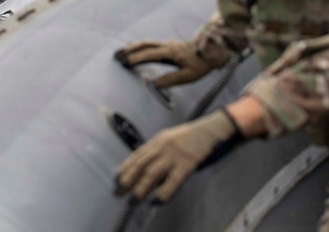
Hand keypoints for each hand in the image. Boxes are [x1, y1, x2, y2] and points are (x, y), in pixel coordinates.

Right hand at [114, 39, 211, 87]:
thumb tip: (154, 84)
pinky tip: (136, 50)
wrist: (213, 51)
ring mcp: (168, 44)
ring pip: (147, 43)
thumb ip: (171, 80)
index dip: (135, 58)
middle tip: (116, 55)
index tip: (124, 62)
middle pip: (144, 45)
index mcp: (170, 52)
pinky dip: (140, 47)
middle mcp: (167, 45)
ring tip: (121, 52)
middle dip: (129, 50)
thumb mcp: (189, 76)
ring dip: (133, 47)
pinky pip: (151, 45)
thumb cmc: (202, 64)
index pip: (148, 54)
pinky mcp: (169, 46)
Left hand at [115, 110, 241, 202]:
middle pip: (141, 164)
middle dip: (129, 177)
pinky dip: (164, 190)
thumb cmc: (189, 135)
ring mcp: (174, 155)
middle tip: (119, 190)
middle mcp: (162, 146)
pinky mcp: (186, 163)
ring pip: (152, 172)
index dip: (126, 167)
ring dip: (142, 186)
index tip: (117, 177)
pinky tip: (157, 199)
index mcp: (157, 140)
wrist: (210, 130)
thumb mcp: (169, 138)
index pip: (137, 155)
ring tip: (134, 198)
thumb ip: (158, 149)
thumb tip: (145, 165)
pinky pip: (173, 180)